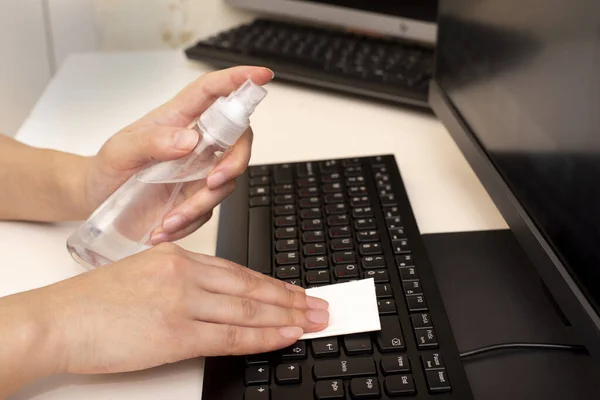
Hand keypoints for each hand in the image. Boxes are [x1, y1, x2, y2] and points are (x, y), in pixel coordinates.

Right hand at [29, 243, 327, 374]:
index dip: (273, 285)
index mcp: (178, 258)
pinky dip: (262, 336)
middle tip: (321, 307)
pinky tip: (284, 337)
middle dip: (292, 299)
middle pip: (252, 287)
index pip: (239, 271)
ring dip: (286, 317)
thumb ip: (184, 284)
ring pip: (248, 309)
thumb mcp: (145, 276)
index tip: (296, 293)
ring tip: (313, 322)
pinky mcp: (175, 333)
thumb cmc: (94, 302)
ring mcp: (182, 302)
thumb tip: (219, 300)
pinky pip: (230, 335)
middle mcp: (185, 274)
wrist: (58, 320)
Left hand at [78, 66, 272, 242]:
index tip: (261, 75)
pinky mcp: (196, 197)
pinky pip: (209, 209)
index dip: (238, 80)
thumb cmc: (108, 168)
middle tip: (214, 181)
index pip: (212, 92)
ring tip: (170, 218)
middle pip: (237, 139)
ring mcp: (198, 170)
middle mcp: (195, 141)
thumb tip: (190, 139)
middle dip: (235, 161)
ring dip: (202, 203)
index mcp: (177, 118)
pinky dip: (190, 222)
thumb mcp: (120, 151)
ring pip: (226, 180)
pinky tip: (164, 227)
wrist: (97, 201)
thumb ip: (152, 142)